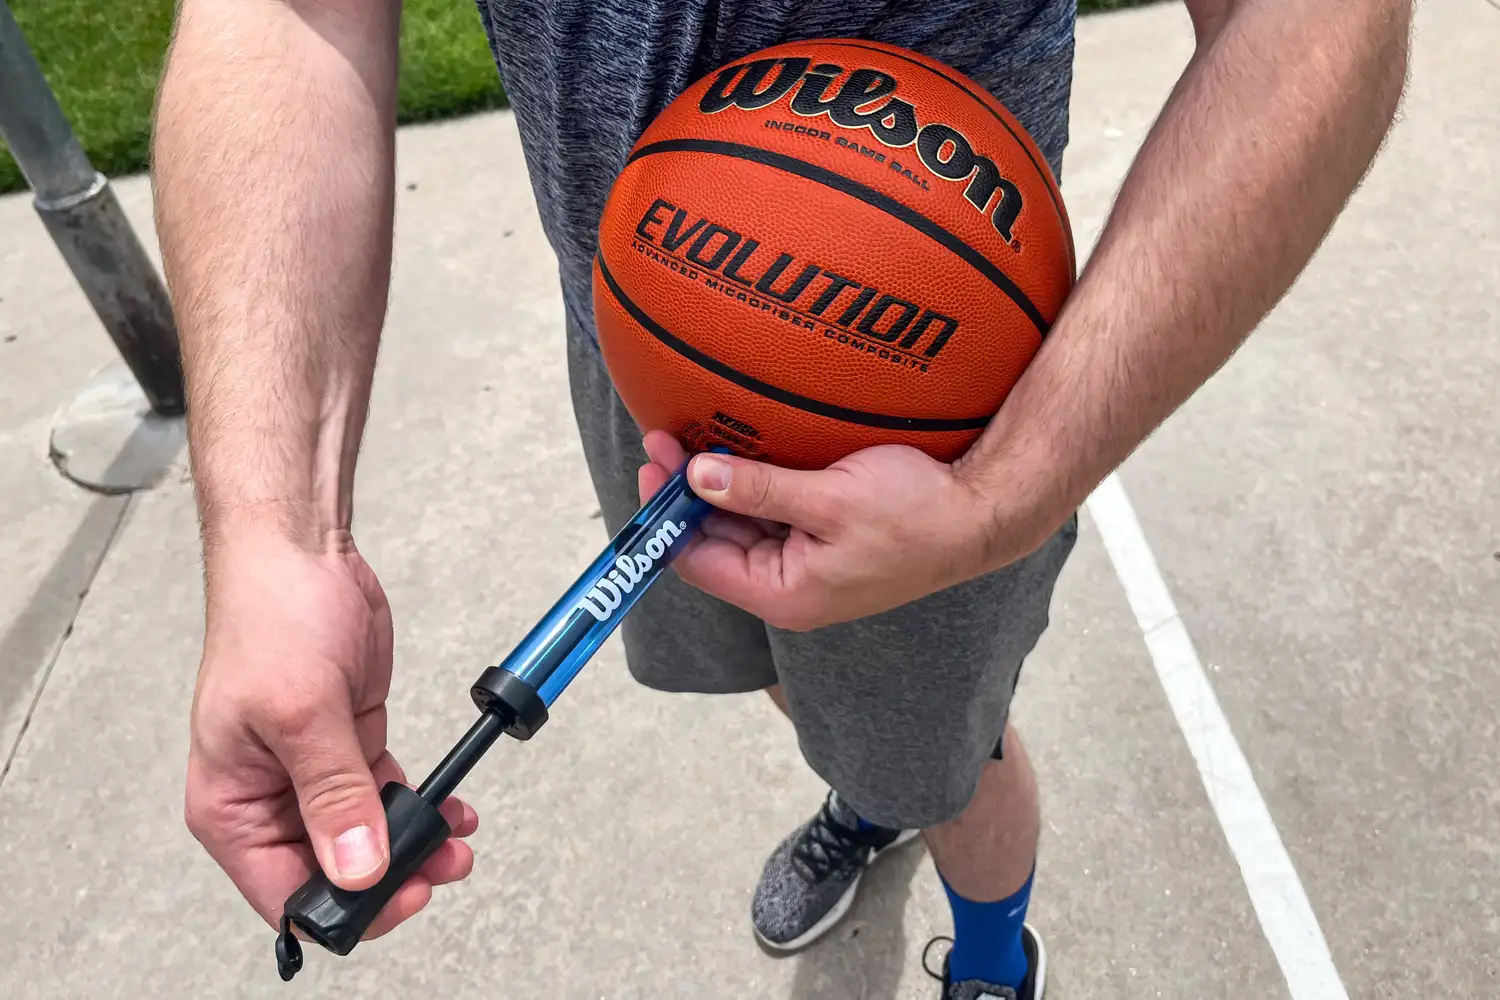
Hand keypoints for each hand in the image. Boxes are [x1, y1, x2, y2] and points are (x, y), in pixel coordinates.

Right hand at [185, 527, 477, 938]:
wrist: (301, 554)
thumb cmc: (270, 618)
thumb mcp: (301, 712)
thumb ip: (333, 794)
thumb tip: (358, 868)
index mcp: (231, 806)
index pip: (284, 893)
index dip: (345, 908)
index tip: (400, 897)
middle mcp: (268, 798)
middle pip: (332, 872)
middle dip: (391, 879)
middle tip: (441, 868)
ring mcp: (312, 773)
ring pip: (368, 838)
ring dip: (415, 846)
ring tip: (456, 843)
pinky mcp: (349, 745)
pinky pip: (387, 796)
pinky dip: (421, 807)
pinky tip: (452, 810)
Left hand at [636, 432, 1056, 630]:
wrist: (983, 514)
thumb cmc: (916, 514)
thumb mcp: (830, 499)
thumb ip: (758, 490)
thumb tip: (694, 478)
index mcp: (785, 594)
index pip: (700, 562)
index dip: (667, 517)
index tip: (653, 465)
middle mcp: (789, 587)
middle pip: (714, 542)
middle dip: (685, 493)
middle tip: (662, 438)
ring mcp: (806, 565)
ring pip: (740, 526)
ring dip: (713, 486)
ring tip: (686, 438)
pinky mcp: (822, 540)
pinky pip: (770, 514)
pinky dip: (748, 485)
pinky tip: (732, 451)